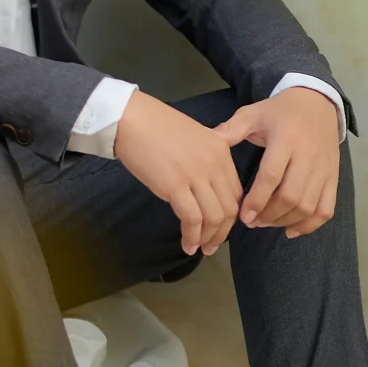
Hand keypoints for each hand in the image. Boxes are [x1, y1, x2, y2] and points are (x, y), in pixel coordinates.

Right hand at [110, 92, 241, 256]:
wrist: (131, 118)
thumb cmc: (155, 124)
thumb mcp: (194, 134)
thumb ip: (206, 156)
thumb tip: (205, 182)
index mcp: (221, 150)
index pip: (236, 191)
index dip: (231, 214)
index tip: (221, 226)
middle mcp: (214, 163)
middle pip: (229, 208)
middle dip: (222, 232)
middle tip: (212, 245)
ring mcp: (195, 175)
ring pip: (214, 217)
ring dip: (209, 238)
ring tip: (199, 248)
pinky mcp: (175, 186)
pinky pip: (192, 219)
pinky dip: (192, 236)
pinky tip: (186, 244)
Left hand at [219, 88, 339, 236]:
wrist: (317, 102)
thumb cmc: (279, 111)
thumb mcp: (253, 114)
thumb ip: (231, 129)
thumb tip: (207, 141)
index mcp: (285, 139)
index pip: (271, 176)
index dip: (257, 200)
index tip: (243, 216)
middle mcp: (307, 156)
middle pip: (291, 196)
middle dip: (269, 215)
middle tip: (252, 222)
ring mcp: (323, 169)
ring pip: (308, 206)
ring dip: (285, 221)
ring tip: (265, 223)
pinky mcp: (333, 177)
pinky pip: (326, 208)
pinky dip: (310, 225)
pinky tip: (292, 230)